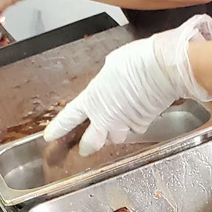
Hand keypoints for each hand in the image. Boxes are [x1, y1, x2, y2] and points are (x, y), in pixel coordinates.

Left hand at [44, 15, 211, 156]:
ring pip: (117, 137)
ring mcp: (125, 124)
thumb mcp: (111, 68)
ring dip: (115, 133)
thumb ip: (105, 85)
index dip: (59, 128)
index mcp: (93, 99)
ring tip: (118, 125)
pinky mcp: (143, 124)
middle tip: (85, 149)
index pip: (70, 117)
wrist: (162, 69)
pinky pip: (135, 128)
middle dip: (88, 146)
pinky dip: (135, 122)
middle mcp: (107, 117)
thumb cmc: (135, 62)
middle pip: (92, 141)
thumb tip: (108, 90)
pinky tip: (140, 111)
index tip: (49, 137)